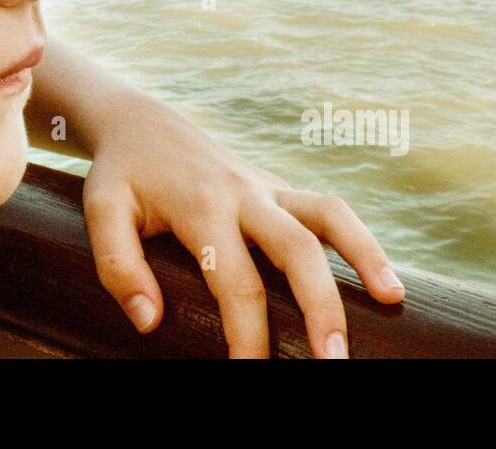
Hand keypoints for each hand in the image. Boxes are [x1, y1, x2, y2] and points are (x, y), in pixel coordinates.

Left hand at [80, 91, 404, 357]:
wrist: (141, 123)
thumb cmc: (122, 175)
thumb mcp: (102, 211)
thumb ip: (118, 265)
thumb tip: (149, 321)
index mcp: (201, 204)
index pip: (234, 279)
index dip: (247, 333)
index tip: (250, 373)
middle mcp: (243, 193)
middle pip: (296, 248)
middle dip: (321, 306)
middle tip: (335, 360)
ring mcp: (267, 187)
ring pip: (328, 213)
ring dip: (364, 253)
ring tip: (393, 298)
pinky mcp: (279, 187)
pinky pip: (327, 209)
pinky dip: (358, 238)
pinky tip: (379, 276)